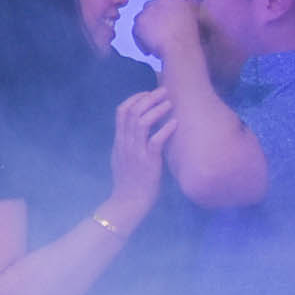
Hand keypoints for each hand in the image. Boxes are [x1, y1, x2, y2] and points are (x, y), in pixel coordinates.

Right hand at [106, 88, 174, 221]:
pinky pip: (155, 141)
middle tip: (163, 91)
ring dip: (157, 110)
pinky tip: (175, 123)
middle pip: (132, 112)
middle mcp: (125, 143)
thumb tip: (135, 130)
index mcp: (119, 141)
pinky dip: (165, 129)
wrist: (127, 203)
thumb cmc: (129, 182)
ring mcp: (136, 152)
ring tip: (170, 104)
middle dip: (148, 98)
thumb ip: (127, 143)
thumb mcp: (122, 158)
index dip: (134, 98)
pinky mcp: (148, 162)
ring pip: (142, 123)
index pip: (121, 111)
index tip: (148, 93)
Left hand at [130, 0, 199, 60]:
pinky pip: (135, 31)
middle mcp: (161, 0)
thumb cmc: (188, 38)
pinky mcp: (140, 21)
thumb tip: (190, 2)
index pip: (163, 2)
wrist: (180, 48)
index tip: (165, 26)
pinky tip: (149, 50)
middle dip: (152, 21)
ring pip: (141, 19)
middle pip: (150, 8)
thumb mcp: (194, 17)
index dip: (163, 16)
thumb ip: (189, 8)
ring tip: (154, 44)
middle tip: (158, 35)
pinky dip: (140, 41)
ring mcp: (149, 10)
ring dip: (145, 31)